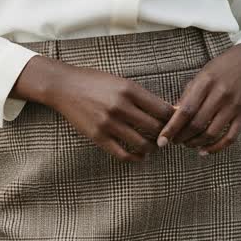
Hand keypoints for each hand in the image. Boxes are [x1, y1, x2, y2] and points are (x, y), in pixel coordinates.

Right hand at [43, 63, 176, 162]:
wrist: (63, 86)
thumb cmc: (95, 82)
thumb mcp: (121, 82)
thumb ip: (141, 96)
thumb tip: (167, 111)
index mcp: (129, 89)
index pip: (163, 109)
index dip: (174, 119)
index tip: (177, 123)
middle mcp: (121, 106)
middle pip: (156, 128)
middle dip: (166, 134)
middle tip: (169, 137)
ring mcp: (109, 123)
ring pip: (142, 143)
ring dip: (152, 148)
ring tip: (154, 146)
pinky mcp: (98, 136)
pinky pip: (123, 154)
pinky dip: (136, 158)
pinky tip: (140, 156)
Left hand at [155, 44, 240, 155]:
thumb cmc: (221, 69)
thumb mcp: (201, 75)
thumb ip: (187, 96)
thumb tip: (172, 118)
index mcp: (206, 82)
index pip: (185, 110)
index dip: (172, 128)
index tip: (161, 140)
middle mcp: (221, 94)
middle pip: (197, 124)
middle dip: (182, 137)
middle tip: (175, 141)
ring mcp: (234, 105)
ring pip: (211, 133)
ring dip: (196, 143)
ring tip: (188, 144)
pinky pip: (230, 138)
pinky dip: (215, 148)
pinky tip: (204, 151)